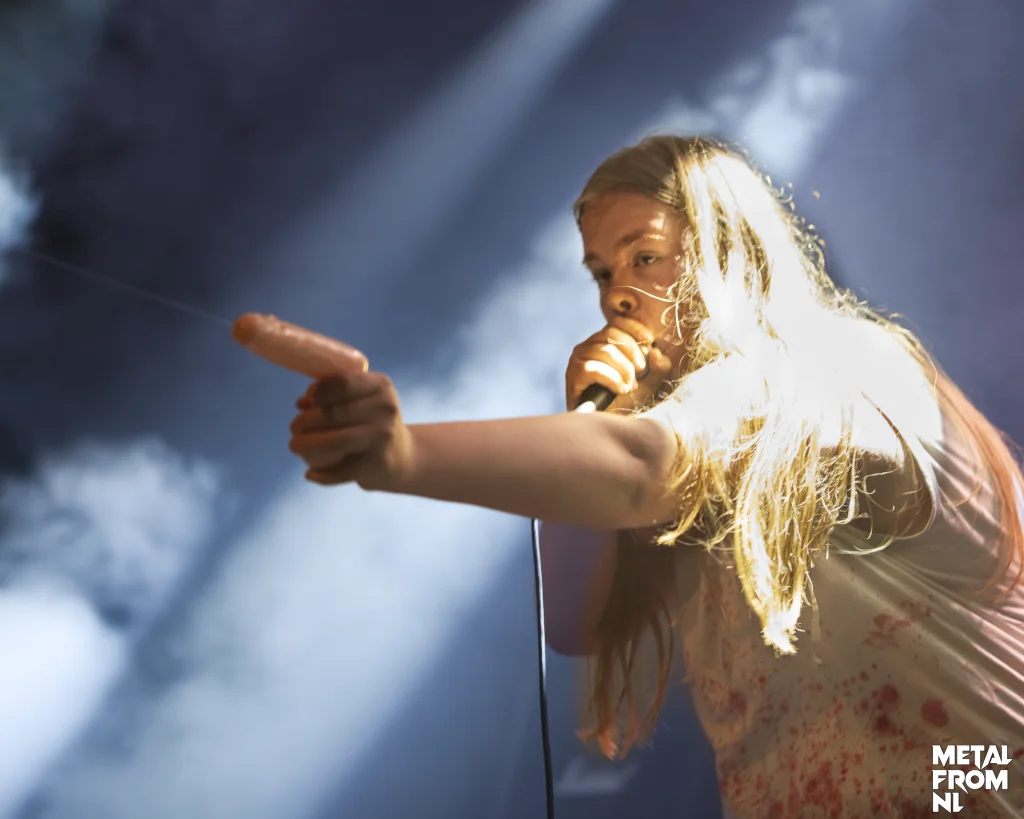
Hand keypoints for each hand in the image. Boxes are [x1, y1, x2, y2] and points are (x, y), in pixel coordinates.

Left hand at [288, 371, 413, 489]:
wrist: (404, 457)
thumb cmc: (372, 424)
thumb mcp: (360, 401)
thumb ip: (332, 398)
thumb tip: (301, 403)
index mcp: (380, 386)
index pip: (341, 383)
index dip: (317, 392)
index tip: (307, 401)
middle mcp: (385, 408)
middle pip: (333, 413)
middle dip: (305, 421)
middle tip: (294, 428)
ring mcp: (383, 436)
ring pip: (334, 441)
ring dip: (307, 445)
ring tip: (295, 446)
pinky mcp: (378, 462)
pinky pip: (342, 470)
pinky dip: (322, 474)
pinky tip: (311, 473)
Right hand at [565, 317, 673, 411]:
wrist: (607, 426)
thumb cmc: (626, 403)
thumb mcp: (650, 384)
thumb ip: (659, 368)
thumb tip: (657, 352)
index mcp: (604, 342)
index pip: (616, 323)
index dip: (634, 328)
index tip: (650, 341)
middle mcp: (588, 346)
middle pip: (611, 334)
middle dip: (631, 352)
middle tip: (641, 372)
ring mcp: (578, 360)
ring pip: (603, 351)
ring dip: (623, 369)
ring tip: (630, 386)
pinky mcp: (573, 376)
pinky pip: (592, 369)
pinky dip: (611, 379)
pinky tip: (620, 389)